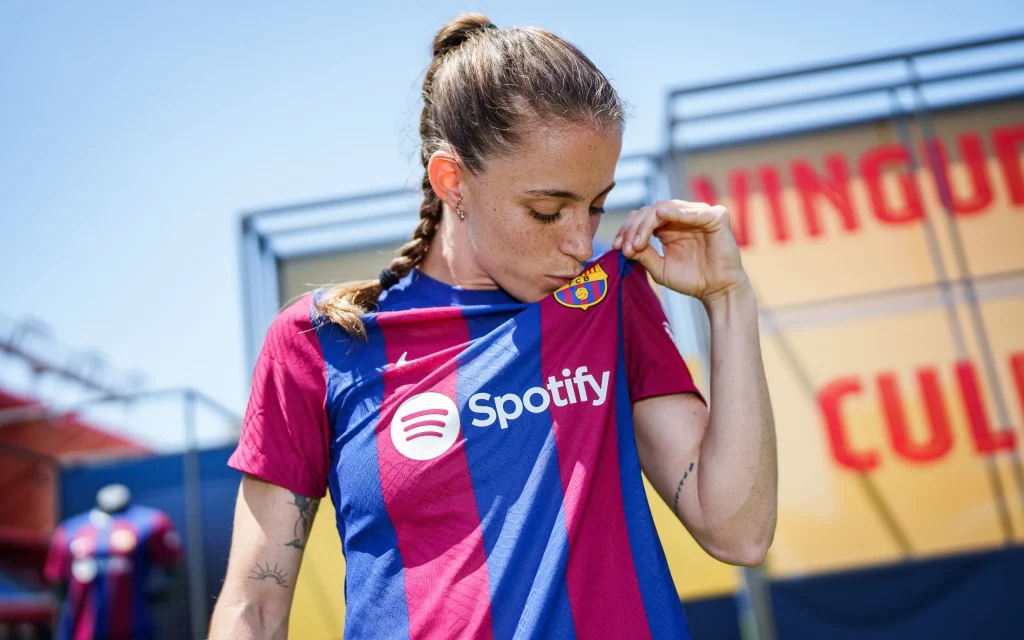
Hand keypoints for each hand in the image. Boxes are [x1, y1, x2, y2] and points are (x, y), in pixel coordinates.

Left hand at [612, 200, 748, 302]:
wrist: (717, 291)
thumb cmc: (691, 280)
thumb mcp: (660, 268)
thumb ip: (643, 255)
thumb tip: (624, 244)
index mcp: (668, 226)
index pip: (643, 218)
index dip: (627, 230)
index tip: (616, 248)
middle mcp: (682, 216)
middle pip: (650, 211)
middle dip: (633, 229)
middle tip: (626, 248)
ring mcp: (699, 214)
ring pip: (665, 208)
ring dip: (646, 225)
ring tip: (637, 244)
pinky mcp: (716, 216)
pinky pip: (693, 212)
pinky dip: (677, 213)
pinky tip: (661, 214)